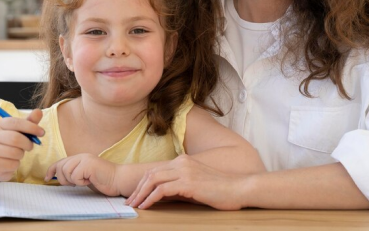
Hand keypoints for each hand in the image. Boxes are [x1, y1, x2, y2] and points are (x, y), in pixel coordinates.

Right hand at [0, 108, 43, 181]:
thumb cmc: (10, 142)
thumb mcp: (20, 130)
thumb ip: (30, 122)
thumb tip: (38, 111)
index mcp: (0, 124)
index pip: (16, 123)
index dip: (31, 127)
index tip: (42, 132)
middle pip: (15, 139)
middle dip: (28, 143)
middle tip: (30, 146)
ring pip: (15, 153)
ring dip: (21, 154)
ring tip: (18, 153)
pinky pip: (12, 165)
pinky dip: (16, 164)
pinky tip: (11, 162)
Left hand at [45, 154, 118, 195]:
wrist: (118, 179)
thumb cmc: (102, 180)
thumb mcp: (84, 175)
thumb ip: (73, 172)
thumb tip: (56, 175)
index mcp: (80, 157)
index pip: (60, 161)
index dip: (51, 170)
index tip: (46, 178)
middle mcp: (82, 156)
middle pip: (61, 167)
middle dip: (63, 178)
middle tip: (75, 183)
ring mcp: (86, 159)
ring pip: (66, 171)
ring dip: (73, 180)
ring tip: (84, 181)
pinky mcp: (89, 165)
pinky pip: (75, 176)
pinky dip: (81, 182)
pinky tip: (90, 180)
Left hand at [125, 154, 248, 209]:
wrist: (238, 188)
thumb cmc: (220, 189)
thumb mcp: (197, 184)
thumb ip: (181, 185)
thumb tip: (162, 196)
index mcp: (184, 160)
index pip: (156, 170)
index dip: (142, 183)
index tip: (135, 195)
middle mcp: (182, 162)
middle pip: (151, 173)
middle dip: (137, 189)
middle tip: (129, 202)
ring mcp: (185, 171)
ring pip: (153, 180)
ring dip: (141, 194)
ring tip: (134, 205)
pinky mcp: (188, 183)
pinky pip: (162, 190)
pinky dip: (151, 198)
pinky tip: (146, 207)